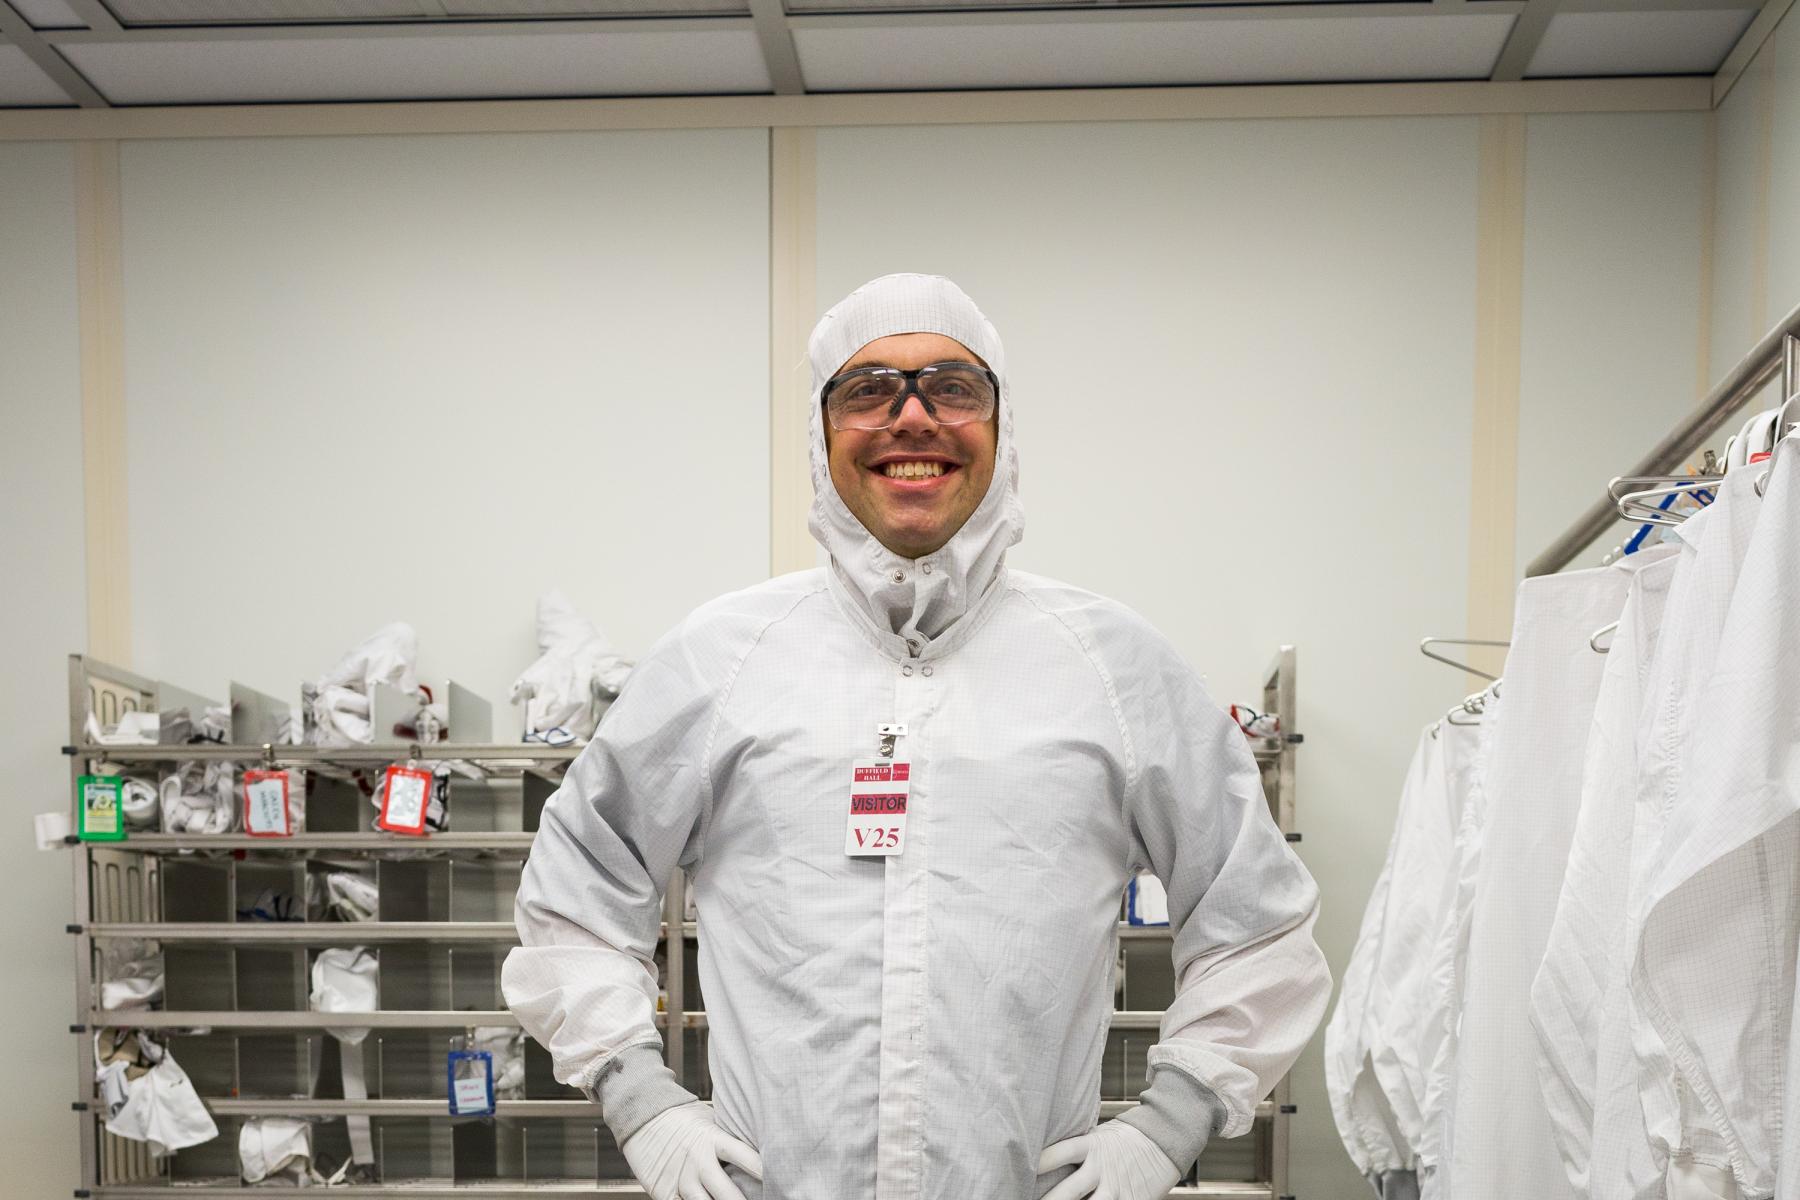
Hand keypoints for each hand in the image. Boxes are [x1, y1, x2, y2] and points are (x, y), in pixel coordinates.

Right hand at [621, 1101, 762, 1199]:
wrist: (642, 1116)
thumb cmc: (681, 1116)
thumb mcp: (709, 1117)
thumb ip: (729, 1131)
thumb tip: (760, 1133)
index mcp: (712, 1139)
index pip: (742, 1155)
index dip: (759, 1168)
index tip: (777, 1177)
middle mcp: (698, 1160)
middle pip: (726, 1191)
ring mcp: (681, 1178)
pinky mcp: (664, 1190)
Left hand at [1038, 1121, 1180, 1199]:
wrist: (1165, 1139)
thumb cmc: (1124, 1138)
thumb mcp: (1099, 1134)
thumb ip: (1078, 1146)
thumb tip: (1044, 1151)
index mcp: (1092, 1145)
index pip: (1062, 1152)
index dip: (1043, 1161)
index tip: (1023, 1168)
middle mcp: (1102, 1167)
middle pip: (1070, 1189)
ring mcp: (1116, 1187)